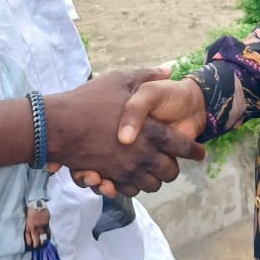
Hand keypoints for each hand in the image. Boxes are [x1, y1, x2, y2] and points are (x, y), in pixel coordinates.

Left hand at [24, 206, 49, 247]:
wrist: (37, 203)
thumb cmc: (30, 211)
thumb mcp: (26, 219)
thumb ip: (29, 226)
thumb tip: (30, 233)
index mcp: (28, 227)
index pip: (28, 239)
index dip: (29, 243)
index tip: (30, 245)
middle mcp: (34, 229)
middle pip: (36, 241)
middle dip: (36, 245)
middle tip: (37, 246)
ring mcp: (41, 227)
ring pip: (43, 238)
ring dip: (43, 241)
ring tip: (43, 244)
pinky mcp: (47, 223)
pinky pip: (48, 232)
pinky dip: (48, 235)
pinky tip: (48, 237)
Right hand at [46, 67, 204, 196]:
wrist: (58, 126)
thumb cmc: (91, 100)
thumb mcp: (122, 80)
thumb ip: (148, 75)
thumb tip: (168, 69)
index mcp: (153, 132)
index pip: (184, 147)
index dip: (194, 150)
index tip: (200, 153)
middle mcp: (144, 156)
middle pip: (170, 172)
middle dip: (173, 167)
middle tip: (171, 159)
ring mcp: (127, 171)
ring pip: (152, 185)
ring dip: (154, 178)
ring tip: (152, 168)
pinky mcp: (110, 179)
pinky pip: (130, 190)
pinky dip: (134, 185)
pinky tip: (132, 175)